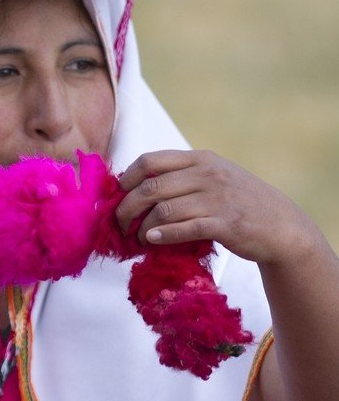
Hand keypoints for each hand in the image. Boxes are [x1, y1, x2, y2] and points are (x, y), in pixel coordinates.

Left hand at [116, 149, 319, 265]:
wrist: (282, 226)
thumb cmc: (238, 201)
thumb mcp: (212, 177)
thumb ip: (180, 176)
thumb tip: (133, 187)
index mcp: (200, 159)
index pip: (150, 160)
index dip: (127, 178)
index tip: (118, 195)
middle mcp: (207, 175)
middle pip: (150, 188)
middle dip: (127, 208)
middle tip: (119, 223)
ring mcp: (217, 199)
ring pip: (163, 210)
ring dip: (142, 227)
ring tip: (137, 237)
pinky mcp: (225, 224)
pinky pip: (183, 228)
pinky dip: (162, 235)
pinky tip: (152, 241)